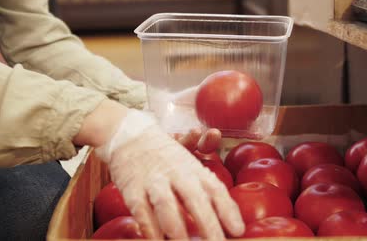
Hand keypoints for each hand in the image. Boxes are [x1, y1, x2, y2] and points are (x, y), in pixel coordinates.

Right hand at [95, 110, 243, 239]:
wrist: (129, 135)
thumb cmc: (165, 156)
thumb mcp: (189, 162)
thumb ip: (209, 185)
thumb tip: (231, 207)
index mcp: (194, 168)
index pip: (215, 188)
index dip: (227, 210)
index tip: (238, 231)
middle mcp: (176, 173)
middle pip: (195, 199)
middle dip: (208, 224)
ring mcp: (154, 182)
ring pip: (166, 206)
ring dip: (177, 230)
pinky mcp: (133, 190)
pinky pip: (142, 212)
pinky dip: (150, 230)